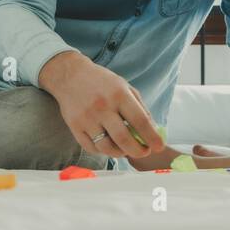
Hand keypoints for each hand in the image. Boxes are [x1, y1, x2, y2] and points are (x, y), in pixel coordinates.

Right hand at [39, 51, 162, 158]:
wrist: (70, 75)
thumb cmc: (101, 82)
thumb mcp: (124, 87)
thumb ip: (140, 107)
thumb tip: (153, 131)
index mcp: (118, 94)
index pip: (140, 121)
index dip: (152, 137)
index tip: (159, 146)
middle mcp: (102, 107)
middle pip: (123, 138)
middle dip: (138, 151)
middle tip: (144, 152)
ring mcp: (87, 118)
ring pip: (107, 147)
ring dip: (121, 153)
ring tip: (126, 150)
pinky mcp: (75, 126)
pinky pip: (92, 147)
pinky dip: (104, 151)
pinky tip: (109, 145)